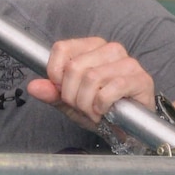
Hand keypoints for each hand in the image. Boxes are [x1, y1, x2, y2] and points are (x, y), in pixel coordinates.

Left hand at [24, 36, 155, 129]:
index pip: (62, 48)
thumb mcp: (70, 102)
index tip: (61, 89)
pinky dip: (101, 106)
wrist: (129, 127)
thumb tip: (33, 86)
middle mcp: (111, 49)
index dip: (55, 73)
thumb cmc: (100, 108)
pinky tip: (105, 111)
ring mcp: (128, 63)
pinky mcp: (141, 79)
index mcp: (91, 47)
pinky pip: (109, 90)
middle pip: (74, 67)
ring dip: (86, 103)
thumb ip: (52, 92)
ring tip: (93, 111)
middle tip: (81, 106)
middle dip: (71, 95)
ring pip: (91, 78)